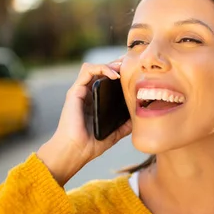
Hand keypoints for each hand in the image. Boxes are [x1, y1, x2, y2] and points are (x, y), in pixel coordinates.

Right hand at [37, 60, 131, 184]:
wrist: (75, 152)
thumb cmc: (90, 145)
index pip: (106, 81)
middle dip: (116, 63)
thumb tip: (139, 118)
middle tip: (130, 61)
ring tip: (122, 68)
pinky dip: (101, 68)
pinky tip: (114, 75)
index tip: (134, 69)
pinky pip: (87, 71)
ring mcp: (80, 91)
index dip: (119, 72)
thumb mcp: (114, 133)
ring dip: (109, 64)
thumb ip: (125, 125)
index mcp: (95, 102)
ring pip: (94, 67)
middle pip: (101, 71)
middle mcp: (87, 94)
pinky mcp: (75, 91)